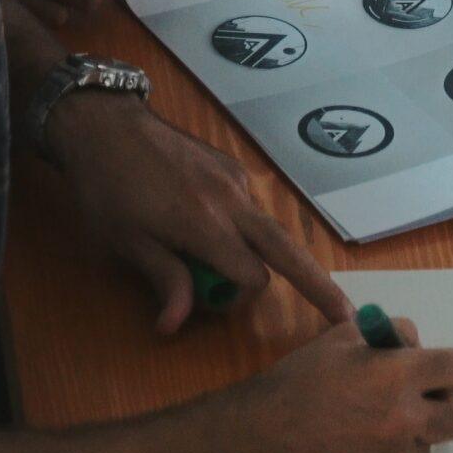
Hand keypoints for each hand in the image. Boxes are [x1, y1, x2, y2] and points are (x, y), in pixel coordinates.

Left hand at [44, 92, 348, 333]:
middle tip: (347, 315)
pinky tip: (202, 225)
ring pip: (265, 230)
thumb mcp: (126, 242)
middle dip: (320, 286)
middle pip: (289, 252)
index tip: (210, 304)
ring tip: (215, 260)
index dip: (237, 299)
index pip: (253, 278)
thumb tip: (175, 327)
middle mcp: (233, 202)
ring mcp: (235, 180)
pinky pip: (248, 209)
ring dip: (257, 255)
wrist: (106, 125)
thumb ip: (164, 280)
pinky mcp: (230, 167)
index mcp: (207, 225)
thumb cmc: (108, 189)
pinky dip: (240, 229)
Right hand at [206, 318, 452, 452]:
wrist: (259, 443)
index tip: (437, 371)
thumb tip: (410, 341)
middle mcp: (405, 420)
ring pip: (428, 446)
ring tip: (371, 427)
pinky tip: (355, 450)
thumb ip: (384, 335)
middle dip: (442, 407)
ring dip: (412, 436)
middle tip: (416, 403)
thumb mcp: (338, 340)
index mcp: (398, 375)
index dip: (449, 367)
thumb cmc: (295, 385)